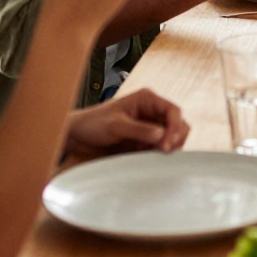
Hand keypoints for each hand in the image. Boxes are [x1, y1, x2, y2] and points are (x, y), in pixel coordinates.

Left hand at [64, 88, 189, 156]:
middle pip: (178, 124)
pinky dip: (158, 154)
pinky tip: (146, 157)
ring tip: (150, 154)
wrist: (78, 137)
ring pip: (172, 137)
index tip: (166, 145)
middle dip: (174, 139)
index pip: (173, 111)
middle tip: (162, 152)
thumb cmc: (93, 124)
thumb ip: (138, 129)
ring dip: (167, 147)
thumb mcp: (115, 126)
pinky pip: (161, 147)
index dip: (175, 128)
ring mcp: (150, 126)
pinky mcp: (146, 140)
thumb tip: (161, 134)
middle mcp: (153, 111)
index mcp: (147, 99)